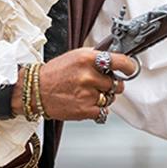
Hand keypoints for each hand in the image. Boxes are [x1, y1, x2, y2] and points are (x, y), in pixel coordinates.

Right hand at [18, 48, 137, 120]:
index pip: (119, 62)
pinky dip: (97, 109)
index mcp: (87, 59)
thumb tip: (117, 59)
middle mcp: (89, 76)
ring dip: (103, 97)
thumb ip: (97, 57)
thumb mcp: (75, 56)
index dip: (128, 67)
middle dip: (111, 84)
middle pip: (117, 84)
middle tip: (98, 83)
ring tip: (87, 93)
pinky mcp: (85, 110)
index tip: (130, 69)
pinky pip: (103, 111)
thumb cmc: (55, 73)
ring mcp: (87, 94)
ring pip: (110, 98)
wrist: (35, 90)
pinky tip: (84, 102)